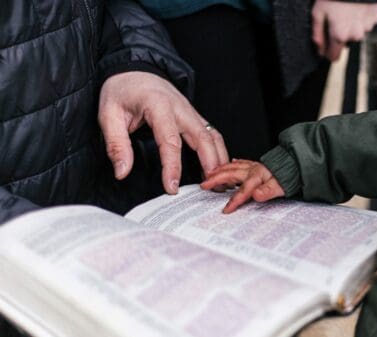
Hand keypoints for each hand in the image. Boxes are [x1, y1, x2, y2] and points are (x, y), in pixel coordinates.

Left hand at [99, 71, 228, 193]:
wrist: (135, 69)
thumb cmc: (122, 90)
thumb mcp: (108, 115)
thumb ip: (116, 144)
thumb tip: (122, 171)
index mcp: (159, 106)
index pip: (170, 141)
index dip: (172, 167)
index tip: (172, 188)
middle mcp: (181, 108)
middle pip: (203, 138)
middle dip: (210, 164)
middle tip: (210, 189)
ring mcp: (191, 112)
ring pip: (213, 136)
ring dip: (219, 159)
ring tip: (220, 182)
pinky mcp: (195, 116)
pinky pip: (212, 134)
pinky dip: (219, 152)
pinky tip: (218, 168)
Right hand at [201, 159, 284, 212]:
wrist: (298, 164)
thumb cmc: (290, 176)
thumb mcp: (282, 187)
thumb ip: (268, 191)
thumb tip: (256, 195)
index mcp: (258, 176)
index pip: (243, 190)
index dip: (234, 200)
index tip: (226, 210)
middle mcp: (253, 169)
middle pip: (231, 174)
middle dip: (216, 179)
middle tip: (204, 185)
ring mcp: (254, 166)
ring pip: (233, 166)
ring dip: (220, 170)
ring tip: (209, 174)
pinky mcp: (256, 164)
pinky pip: (241, 162)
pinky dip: (233, 163)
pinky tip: (230, 163)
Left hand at [312, 0, 376, 60]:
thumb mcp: (318, 12)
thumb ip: (317, 33)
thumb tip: (319, 50)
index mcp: (340, 36)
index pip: (334, 57)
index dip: (328, 52)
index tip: (326, 46)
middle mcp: (355, 35)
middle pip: (346, 43)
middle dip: (341, 34)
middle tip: (337, 18)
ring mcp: (368, 27)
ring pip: (358, 32)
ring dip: (353, 25)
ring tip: (348, 10)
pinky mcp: (376, 18)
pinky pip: (368, 22)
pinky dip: (363, 17)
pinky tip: (358, 7)